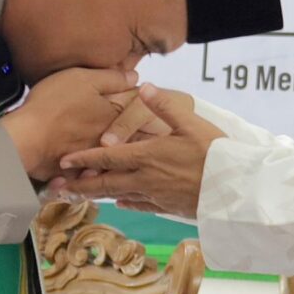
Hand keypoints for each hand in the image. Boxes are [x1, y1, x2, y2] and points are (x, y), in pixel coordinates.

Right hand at [2, 66, 137, 182]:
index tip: (142, 104)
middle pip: (133, 136)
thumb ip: (111, 78)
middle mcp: (111, 139)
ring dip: (117, 156)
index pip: (139, 109)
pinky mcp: (80, 175)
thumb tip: (135, 76)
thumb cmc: (53, 104)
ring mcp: (96, 159)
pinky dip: (93, 174)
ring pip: (115, 159)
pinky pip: (93, 176)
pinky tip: (89, 170)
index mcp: (115, 114)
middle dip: (136, 133)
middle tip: (136, 129)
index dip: (142, 105)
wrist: (25, 139)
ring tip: (113, 152)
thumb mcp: (82, 79)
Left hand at [49, 85, 220, 214]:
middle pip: (106, 183)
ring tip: (80, 195)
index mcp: (148, 156)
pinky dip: (127, 202)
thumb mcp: (191, 123)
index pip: (107, 157)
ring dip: (98, 195)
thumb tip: (145, 86)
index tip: (63, 162)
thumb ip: (165, 107)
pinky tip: (120, 201)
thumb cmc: (215, 153)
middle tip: (57, 188)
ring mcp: (157, 195)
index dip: (83, 159)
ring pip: (120, 195)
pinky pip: (141, 205)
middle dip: (80, 185)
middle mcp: (147, 178)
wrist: (236, 189)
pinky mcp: (169, 207)